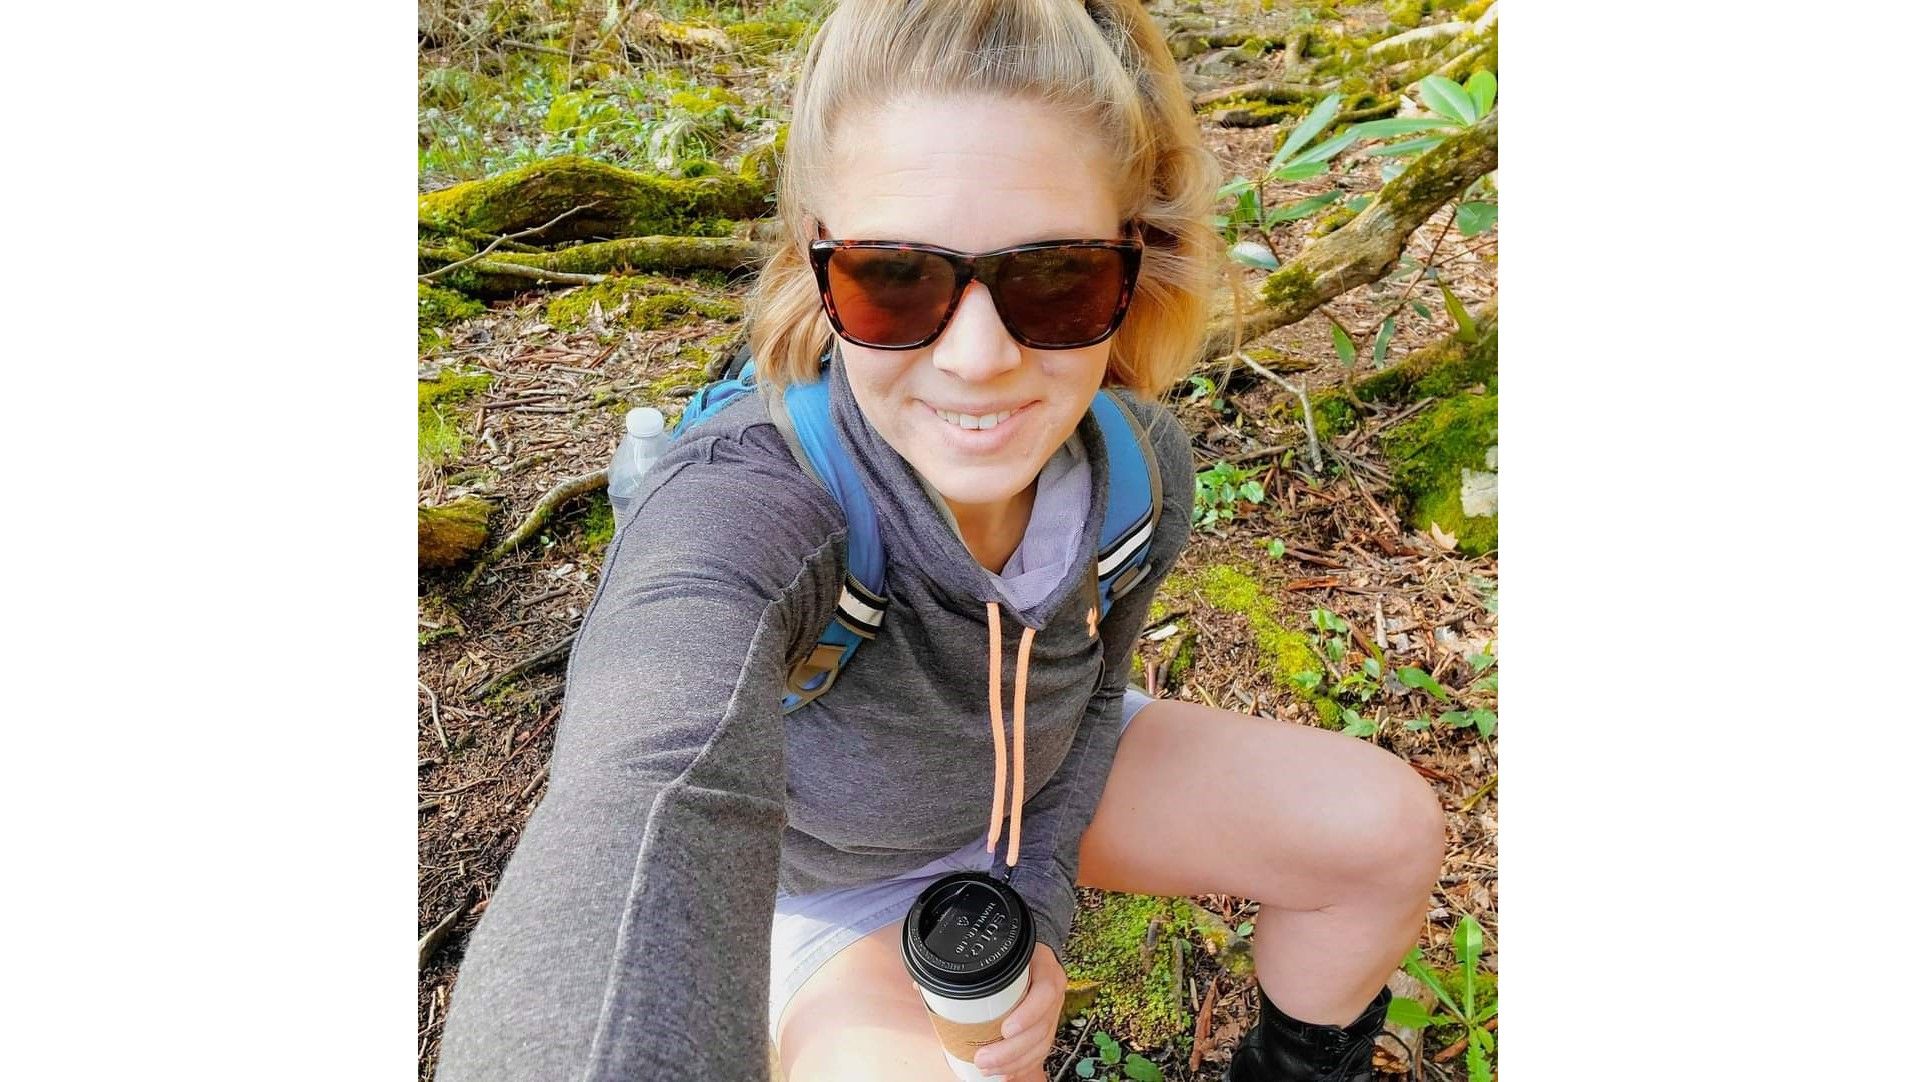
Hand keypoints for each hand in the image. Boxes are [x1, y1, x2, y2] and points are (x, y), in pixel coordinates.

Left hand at [972, 942, 1065, 1081]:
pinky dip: (1022, 1065)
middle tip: (983, 1058)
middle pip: (1040, 1027)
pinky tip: (1006, 1074)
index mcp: (1045, 968)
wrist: (1037, 954)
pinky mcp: (1047, 1026)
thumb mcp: (1004, 951)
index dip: (1028, 1014)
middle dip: (1011, 1049)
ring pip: (1040, 1044)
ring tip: (989, 1069)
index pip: (1045, 991)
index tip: (1006, 1029)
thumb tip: (930, 984)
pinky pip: (1040, 1051)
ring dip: (1014, 1062)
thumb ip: (980, 965)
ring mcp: (1052, 1011)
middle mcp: (1052, 992)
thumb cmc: (1015, 953)